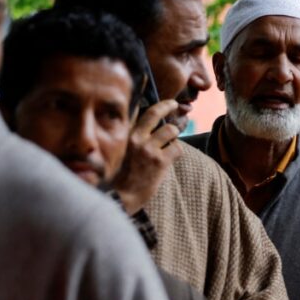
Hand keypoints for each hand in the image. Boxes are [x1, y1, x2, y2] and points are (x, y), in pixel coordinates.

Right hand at [112, 100, 183, 214]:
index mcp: (126, 135)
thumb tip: (151, 125)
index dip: (160, 106)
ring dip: (174, 136)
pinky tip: (171, 158)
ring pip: (171, 130)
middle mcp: (136, 138)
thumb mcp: (123, 151)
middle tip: (175, 105)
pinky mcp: (160, 161)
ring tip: (170, 143)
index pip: (144, 112)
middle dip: (169, 106)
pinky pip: (177, 148)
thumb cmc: (122, 175)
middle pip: (156, 112)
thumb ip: (135, 138)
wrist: (121, 196)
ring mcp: (149, 149)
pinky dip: (176, 152)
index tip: (169, 103)